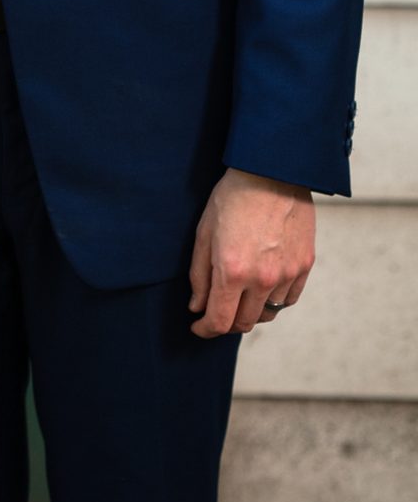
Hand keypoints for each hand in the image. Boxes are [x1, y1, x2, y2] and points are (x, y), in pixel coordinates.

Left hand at [188, 167, 315, 337]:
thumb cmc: (233, 198)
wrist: (271, 172)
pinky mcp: (304, 266)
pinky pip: (287, 299)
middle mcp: (262, 279)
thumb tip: (197, 307)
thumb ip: (200, 275)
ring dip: (250, 310)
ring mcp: (286, 274)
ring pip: (268, 313)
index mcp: (232, 270)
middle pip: (244, 322)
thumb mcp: (204, 232)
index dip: (206, 329)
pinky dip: (273, 300)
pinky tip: (263, 285)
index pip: (220, 321)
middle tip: (217, 308)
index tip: (199, 327)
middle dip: (226, 321)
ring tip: (240, 294)